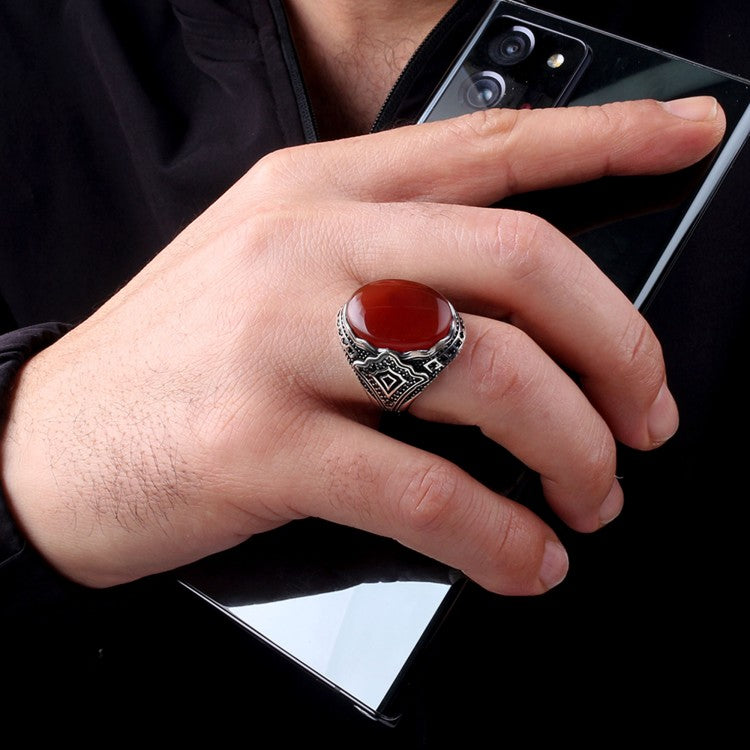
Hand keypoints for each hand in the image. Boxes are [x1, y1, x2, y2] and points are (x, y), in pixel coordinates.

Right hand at [1, 97, 724, 594]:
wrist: (49, 442)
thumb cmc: (179, 361)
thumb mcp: (277, 276)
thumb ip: (391, 268)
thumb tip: (523, 318)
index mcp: (318, 193)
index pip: (490, 145)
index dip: (608, 137)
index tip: (689, 138)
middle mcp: (305, 249)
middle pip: (522, 265)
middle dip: (618, 347)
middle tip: (647, 413)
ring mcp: (277, 343)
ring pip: (488, 377)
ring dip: (572, 450)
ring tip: (592, 495)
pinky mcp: (256, 447)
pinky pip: (422, 490)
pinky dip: (498, 536)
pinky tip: (524, 560)